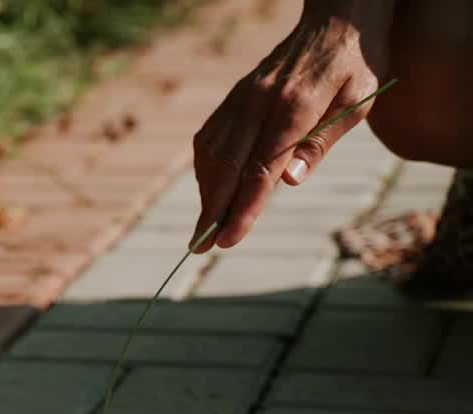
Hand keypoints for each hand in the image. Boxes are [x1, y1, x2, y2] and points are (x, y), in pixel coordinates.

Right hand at [190, 2, 393, 252]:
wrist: (337, 18)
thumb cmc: (356, 64)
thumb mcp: (358, 103)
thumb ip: (321, 142)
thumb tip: (288, 181)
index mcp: (293, 106)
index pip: (260, 169)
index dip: (242, 208)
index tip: (228, 240)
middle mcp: (258, 102)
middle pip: (225, 166)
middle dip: (211, 210)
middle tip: (201, 246)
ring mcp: (242, 98)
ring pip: (211, 153)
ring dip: (206, 192)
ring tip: (207, 224)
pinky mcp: (235, 96)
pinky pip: (210, 137)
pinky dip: (206, 169)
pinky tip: (210, 189)